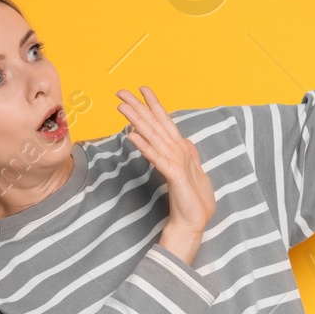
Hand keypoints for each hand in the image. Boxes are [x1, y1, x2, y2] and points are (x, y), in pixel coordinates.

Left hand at [116, 85, 214, 264]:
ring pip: (154, 136)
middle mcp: (179, 152)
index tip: (142, 89)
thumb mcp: (189, 174)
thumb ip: (188, 156)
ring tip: (122, 107)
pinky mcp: (175, 176)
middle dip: (139, 106)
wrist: (193, 224)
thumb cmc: (191, 201)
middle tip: (121, 91)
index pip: (165, 122)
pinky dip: (144, 146)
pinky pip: (156, 158)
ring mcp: (177, 163)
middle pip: (157, 124)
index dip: (154, 105)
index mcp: (181, 150)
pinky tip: (131, 136)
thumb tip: (185, 141)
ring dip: (137, 120)